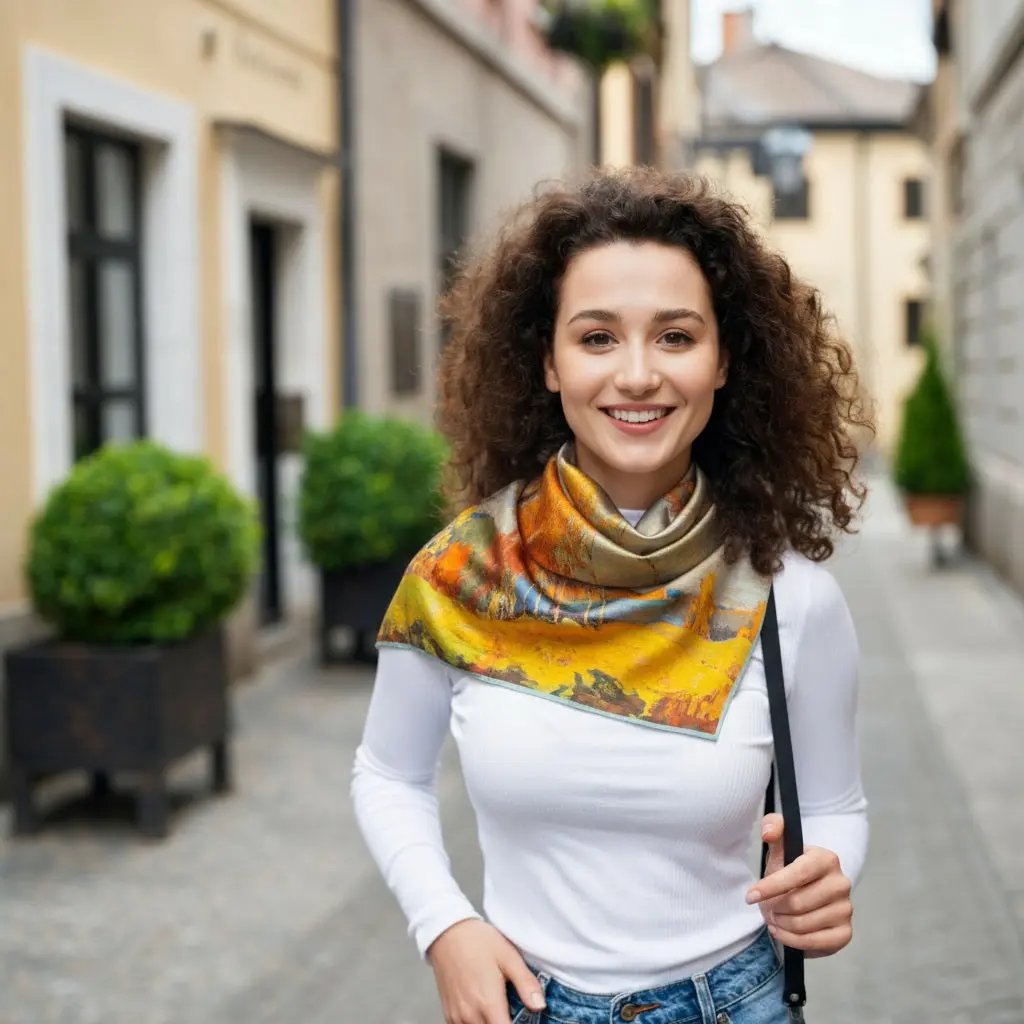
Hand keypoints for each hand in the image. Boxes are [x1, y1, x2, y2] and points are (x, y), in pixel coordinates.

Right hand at [426, 918, 545, 1023]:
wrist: (447, 932)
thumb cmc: (477, 941)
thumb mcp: (509, 956)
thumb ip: (526, 983)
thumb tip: (540, 1005)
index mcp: (488, 1003)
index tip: (524, 1021)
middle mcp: (470, 1015)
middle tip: (513, 1012)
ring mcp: (457, 1017)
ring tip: (499, 1010)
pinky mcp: (449, 1014)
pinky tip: (484, 1011)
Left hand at [745, 812, 852, 957]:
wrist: (806, 895)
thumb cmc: (790, 871)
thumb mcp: (779, 848)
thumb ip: (773, 827)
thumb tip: (768, 832)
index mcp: (827, 858)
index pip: (796, 874)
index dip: (770, 886)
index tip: (750, 895)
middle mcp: (841, 883)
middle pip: (797, 903)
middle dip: (774, 907)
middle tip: (767, 907)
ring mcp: (846, 909)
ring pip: (803, 924)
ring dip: (780, 924)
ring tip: (774, 917)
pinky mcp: (845, 933)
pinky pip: (813, 943)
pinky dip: (791, 940)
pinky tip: (782, 931)